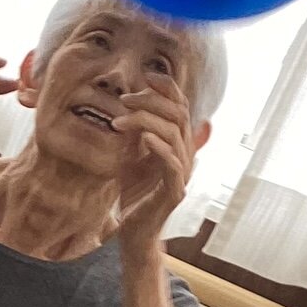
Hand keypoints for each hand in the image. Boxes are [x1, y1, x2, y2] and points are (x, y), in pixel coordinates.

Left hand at [113, 73, 196, 256]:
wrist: (133, 229)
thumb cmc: (133, 192)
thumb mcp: (130, 154)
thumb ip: (135, 130)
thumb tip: (131, 102)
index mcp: (178, 142)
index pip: (181, 106)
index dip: (168, 88)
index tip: (145, 76)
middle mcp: (186, 154)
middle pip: (178, 114)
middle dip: (151, 101)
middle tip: (125, 99)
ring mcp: (183, 173)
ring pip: (174, 135)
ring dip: (146, 121)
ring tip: (120, 120)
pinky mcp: (175, 192)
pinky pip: (172, 163)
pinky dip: (159, 147)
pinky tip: (144, 138)